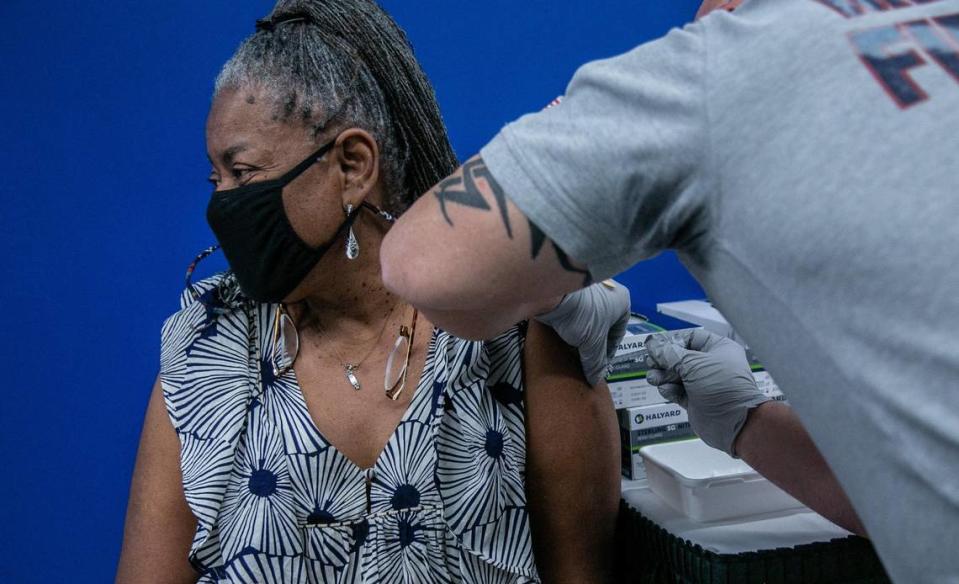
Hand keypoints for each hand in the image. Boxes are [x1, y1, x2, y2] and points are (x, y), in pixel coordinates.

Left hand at [535, 280, 630, 385]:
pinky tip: (561, 336)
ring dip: (580, 334)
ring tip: (571, 349)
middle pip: (602, 325)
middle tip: (584, 358)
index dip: (609, 351)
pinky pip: (573, 312)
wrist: (551, 291)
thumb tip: (595, 379)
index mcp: (622, 301)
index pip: (619, 331)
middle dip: (593, 342)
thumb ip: (596, 362)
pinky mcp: (568, 289)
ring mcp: (587, 289)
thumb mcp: (592, 343)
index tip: (599, 363)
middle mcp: (607, 291)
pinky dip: (569, 325)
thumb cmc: (582, 315)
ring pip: (586, 318)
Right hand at [644, 330, 770, 456]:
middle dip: (664, 360)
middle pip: (680, 357)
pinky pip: (677, 391)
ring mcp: (703, 383)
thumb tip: (651, 343)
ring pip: (676, 374)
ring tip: (654, 378)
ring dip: (663, 375)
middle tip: (651, 363)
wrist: (735, 421)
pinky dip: (669, 389)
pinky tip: (667, 390)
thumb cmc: (720, 385)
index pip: (690, 338)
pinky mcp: (695, 400)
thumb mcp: (693, 364)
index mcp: (718, 348)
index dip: (672, 341)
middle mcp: (711, 364)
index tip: (655, 347)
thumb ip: (669, 353)